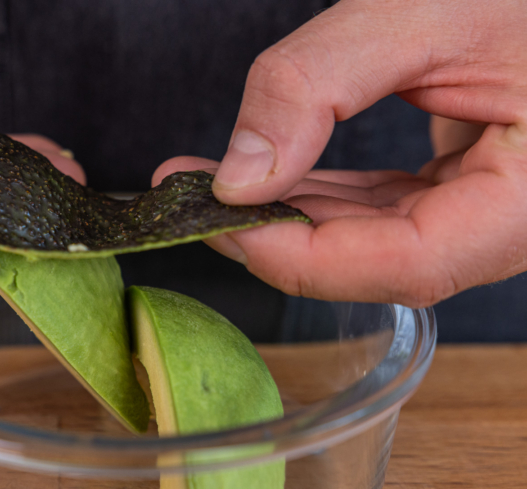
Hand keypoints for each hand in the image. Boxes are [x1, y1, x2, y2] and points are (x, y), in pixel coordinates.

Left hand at [156, 0, 526, 306]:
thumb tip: (238, 176)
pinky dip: (322, 194)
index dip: (307, 258)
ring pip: (374, 239)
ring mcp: (491, 208)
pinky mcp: (465, 189)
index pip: (411, 263)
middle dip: (276, 233)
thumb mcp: (422, 13)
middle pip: (380, 260)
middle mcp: (518, 220)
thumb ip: (319, 85)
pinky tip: (268, 175)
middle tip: (194, 199)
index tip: (227, 226)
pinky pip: (385, 210)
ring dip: (289, 214)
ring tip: (211, 181)